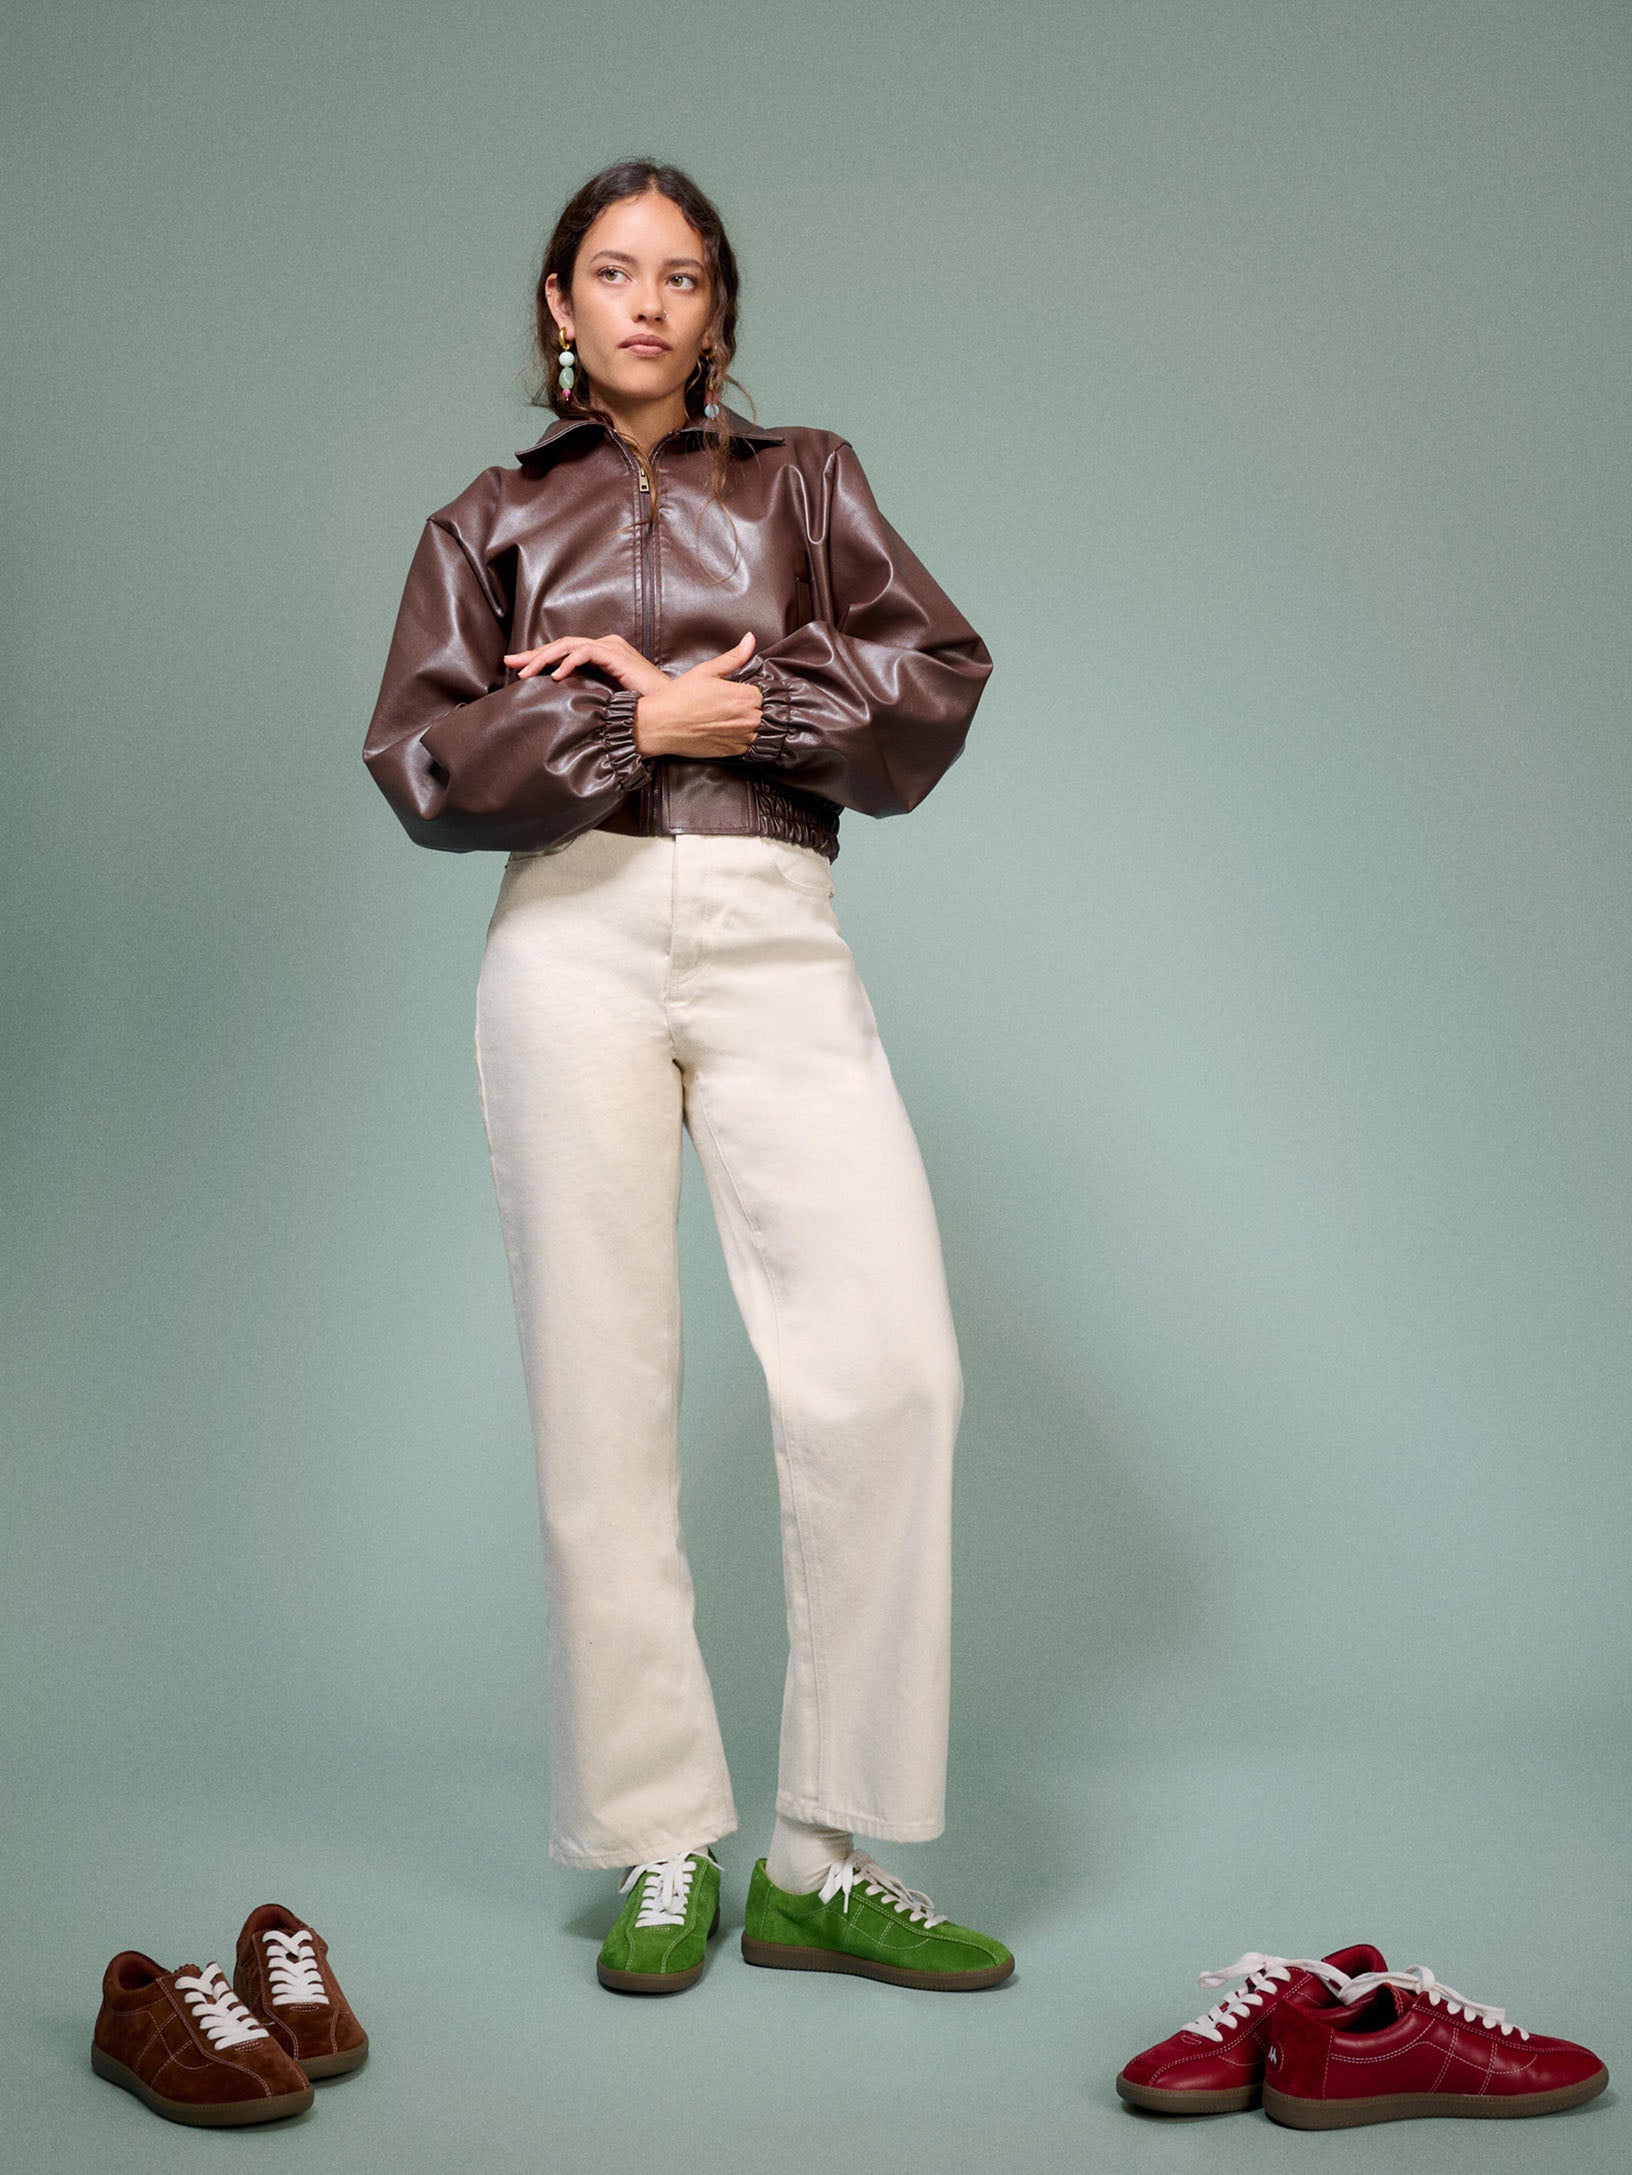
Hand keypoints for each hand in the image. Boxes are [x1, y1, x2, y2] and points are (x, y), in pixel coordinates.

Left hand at [503, 631, 665, 694]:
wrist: (665, 710)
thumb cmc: (639, 709)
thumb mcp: (603, 699)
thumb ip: (584, 694)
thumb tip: (557, 703)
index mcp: (602, 654)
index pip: (564, 652)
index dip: (539, 659)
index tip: (516, 668)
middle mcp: (605, 645)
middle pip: (562, 645)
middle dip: (533, 654)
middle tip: (510, 663)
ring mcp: (611, 647)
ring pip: (569, 645)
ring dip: (545, 658)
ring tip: (527, 673)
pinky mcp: (616, 655)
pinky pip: (585, 653)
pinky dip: (568, 663)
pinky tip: (555, 677)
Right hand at [629, 634, 764, 757]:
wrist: (660, 724)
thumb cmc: (679, 697)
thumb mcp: (707, 670)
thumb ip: (734, 657)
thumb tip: (750, 639)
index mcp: (744, 696)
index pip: (764, 693)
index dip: (751, 691)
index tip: (739, 691)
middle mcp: (747, 719)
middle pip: (764, 712)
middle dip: (752, 708)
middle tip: (729, 704)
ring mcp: (741, 737)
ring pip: (758, 730)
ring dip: (748, 724)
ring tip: (727, 717)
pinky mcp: (732, 752)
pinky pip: (748, 745)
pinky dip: (741, 738)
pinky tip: (724, 729)